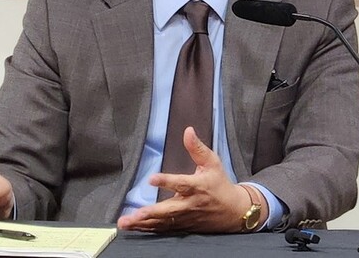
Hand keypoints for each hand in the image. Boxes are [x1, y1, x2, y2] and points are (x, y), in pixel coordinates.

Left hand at [117, 127, 268, 232]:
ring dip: (143, 223)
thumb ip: (197, 148)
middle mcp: (189, 204)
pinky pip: (162, 228)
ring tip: (125, 222)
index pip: (180, 183)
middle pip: (168, 209)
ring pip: (162, 222)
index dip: (166, 181)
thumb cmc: (220, 184)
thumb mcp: (212, 163)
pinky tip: (133, 227)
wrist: (233, 211)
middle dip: (150, 213)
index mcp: (197, 186)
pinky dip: (147, 229)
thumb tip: (188, 130)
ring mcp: (185, 217)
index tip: (151, 179)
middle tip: (135, 214)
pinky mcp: (182, 226)